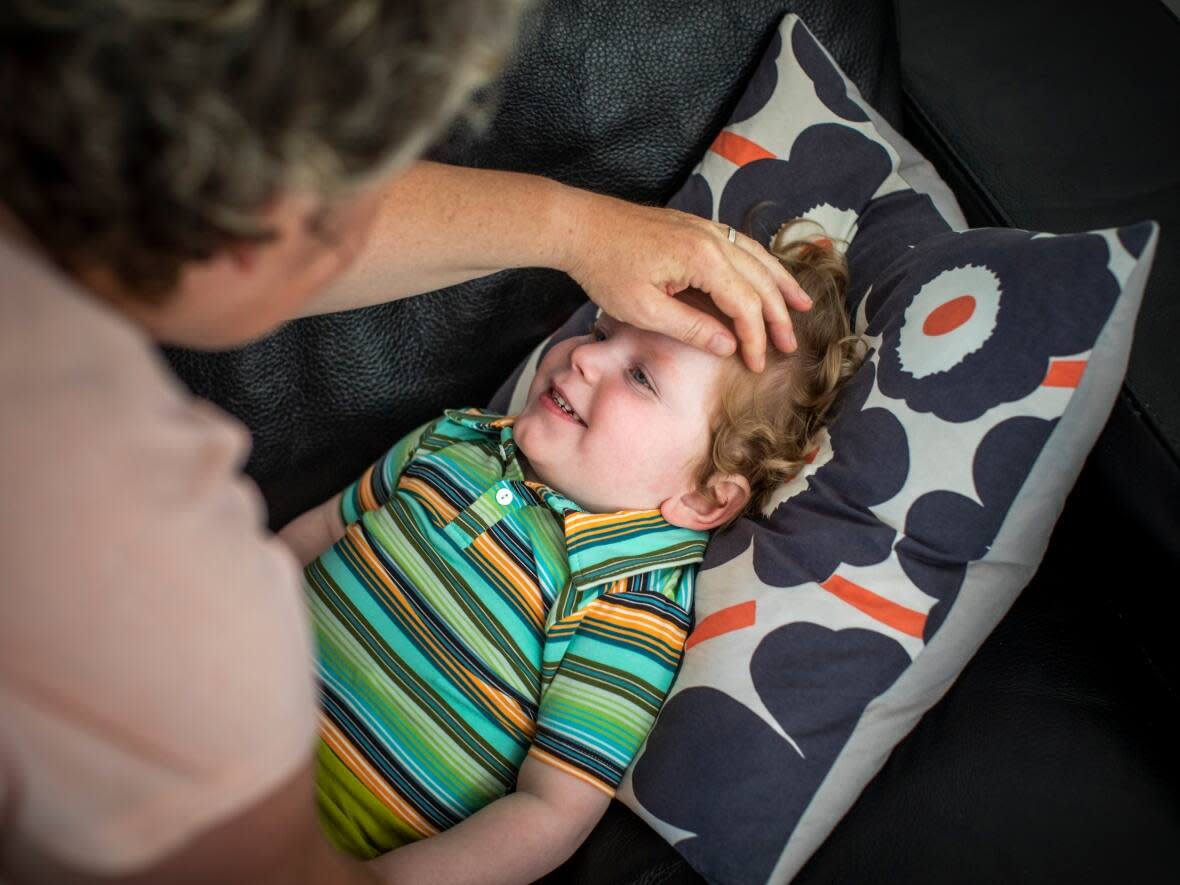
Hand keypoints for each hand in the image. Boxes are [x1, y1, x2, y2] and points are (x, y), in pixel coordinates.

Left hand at [562, 191, 812, 371]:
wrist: (580, 226)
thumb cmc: (606, 267)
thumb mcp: (644, 309)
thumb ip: (691, 328)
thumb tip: (729, 347)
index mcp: (702, 259)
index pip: (744, 305)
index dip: (755, 338)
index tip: (758, 364)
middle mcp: (711, 238)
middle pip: (760, 281)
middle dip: (778, 316)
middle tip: (790, 346)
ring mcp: (705, 228)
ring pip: (757, 258)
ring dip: (781, 284)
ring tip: (802, 305)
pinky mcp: (695, 226)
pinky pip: (741, 246)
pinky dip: (761, 264)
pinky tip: (767, 276)